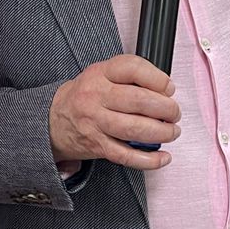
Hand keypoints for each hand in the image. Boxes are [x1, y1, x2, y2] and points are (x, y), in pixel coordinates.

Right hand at [50, 55, 180, 170]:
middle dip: (165, 108)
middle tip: (174, 113)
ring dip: (161, 132)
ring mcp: (95, 123)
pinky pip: (126, 155)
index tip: (169, 88)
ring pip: (134, 129)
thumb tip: (165, 90)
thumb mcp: (103, 73)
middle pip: (137, 101)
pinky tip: (163, 157)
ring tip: (171, 131)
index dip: (158, 79)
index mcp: (100, 74)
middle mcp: (96, 97)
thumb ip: (131, 76)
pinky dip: (149, 160)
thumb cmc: (86, 95)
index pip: (132, 69)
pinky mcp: (98, 146)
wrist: (55, 118)